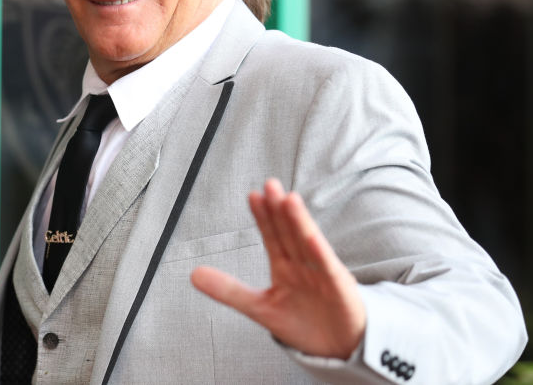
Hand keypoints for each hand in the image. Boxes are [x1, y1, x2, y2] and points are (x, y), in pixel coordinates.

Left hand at [190, 178, 365, 358]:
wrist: (338, 348)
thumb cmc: (302, 322)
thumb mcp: (259, 307)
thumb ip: (228, 290)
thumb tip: (193, 274)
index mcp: (285, 266)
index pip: (272, 236)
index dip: (263, 217)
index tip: (253, 195)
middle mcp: (303, 265)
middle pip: (289, 233)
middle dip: (279, 210)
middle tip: (270, 184)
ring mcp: (322, 274)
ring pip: (308, 244)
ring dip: (299, 222)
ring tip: (289, 199)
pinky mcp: (340, 290)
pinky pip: (329, 269)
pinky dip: (321, 254)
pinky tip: (312, 237)